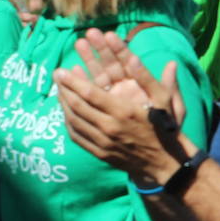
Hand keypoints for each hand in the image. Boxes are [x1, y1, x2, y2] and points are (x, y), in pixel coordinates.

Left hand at [53, 29, 189, 183]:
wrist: (164, 163)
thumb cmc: (164, 128)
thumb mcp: (163, 101)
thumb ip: (147, 78)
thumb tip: (133, 58)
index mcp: (123, 111)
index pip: (90, 93)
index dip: (72, 80)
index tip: (61, 69)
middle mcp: (109, 127)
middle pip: (77, 106)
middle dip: (63, 88)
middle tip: (55, 74)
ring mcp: (102, 142)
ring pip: (74, 120)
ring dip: (63, 104)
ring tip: (58, 90)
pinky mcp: (99, 153)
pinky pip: (76, 136)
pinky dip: (68, 122)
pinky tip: (66, 112)